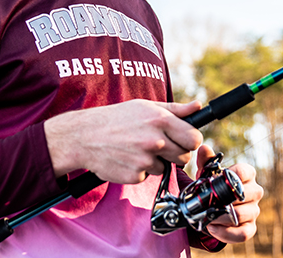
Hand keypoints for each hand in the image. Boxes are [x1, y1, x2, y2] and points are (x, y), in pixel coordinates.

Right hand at [44, 99, 202, 183]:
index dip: (191, 140)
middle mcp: (155, 140)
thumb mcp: (146, 107)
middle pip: (184, 156)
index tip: (184, 140)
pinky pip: (148, 176)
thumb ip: (175, 109)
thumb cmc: (117, 118)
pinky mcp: (135, 175)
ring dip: (157, 162)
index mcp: (161, 120)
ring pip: (166, 167)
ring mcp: (145, 159)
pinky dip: (141, 170)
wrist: (85, 136)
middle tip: (159, 146)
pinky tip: (128, 158)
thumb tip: (198, 106)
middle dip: (175, 153)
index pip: (194, 138)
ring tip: (138, 149)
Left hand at [197, 144, 262, 243]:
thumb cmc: (214, 186)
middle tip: (208, 202)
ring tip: (207, 216)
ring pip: (243, 215)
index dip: (230, 175)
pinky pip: (244, 233)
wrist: (216, 207)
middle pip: (246, 194)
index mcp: (247, 174)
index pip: (245, 172)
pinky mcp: (251, 228)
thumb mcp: (208, 173)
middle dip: (224, 199)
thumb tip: (204, 148)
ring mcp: (254, 211)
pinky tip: (213, 228)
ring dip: (222, 217)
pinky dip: (226, 233)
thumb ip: (207, 161)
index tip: (215, 180)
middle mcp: (255, 192)